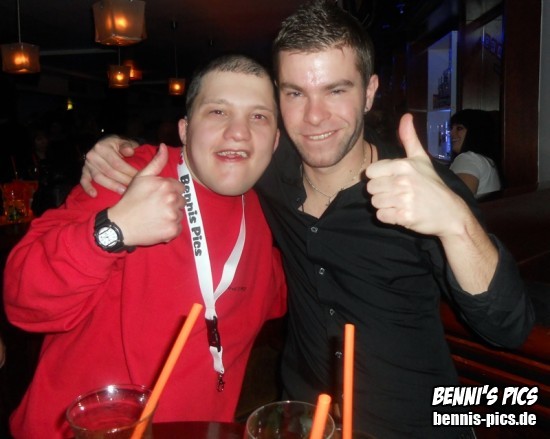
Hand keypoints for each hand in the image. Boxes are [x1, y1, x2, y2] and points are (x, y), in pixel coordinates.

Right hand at [81, 136, 139, 196]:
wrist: (104, 143)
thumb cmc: (116, 145)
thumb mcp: (122, 141)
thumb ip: (127, 145)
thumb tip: (130, 151)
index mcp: (103, 147)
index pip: (117, 163)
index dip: (128, 171)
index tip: (138, 177)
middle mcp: (93, 155)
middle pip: (109, 171)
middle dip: (123, 180)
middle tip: (133, 187)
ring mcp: (87, 164)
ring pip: (99, 178)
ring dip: (111, 186)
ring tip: (122, 192)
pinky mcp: (84, 171)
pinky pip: (84, 180)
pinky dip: (88, 188)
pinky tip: (94, 195)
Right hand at [108, 144, 184, 246]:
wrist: (121, 224)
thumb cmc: (130, 200)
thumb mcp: (141, 177)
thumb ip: (156, 162)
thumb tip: (163, 146)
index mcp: (166, 185)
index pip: (180, 188)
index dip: (169, 192)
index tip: (158, 197)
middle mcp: (172, 199)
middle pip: (181, 201)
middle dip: (172, 203)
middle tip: (155, 207)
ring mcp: (173, 215)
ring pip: (180, 214)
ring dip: (171, 216)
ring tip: (156, 217)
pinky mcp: (173, 229)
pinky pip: (178, 228)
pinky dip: (170, 228)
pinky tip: (158, 226)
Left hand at [366, 113, 469, 236]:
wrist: (449, 213)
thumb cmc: (432, 185)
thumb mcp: (421, 159)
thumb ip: (409, 138)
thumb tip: (406, 116)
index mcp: (403, 165)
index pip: (370, 172)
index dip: (378, 177)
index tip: (391, 180)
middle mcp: (402, 181)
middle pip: (370, 188)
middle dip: (381, 192)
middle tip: (397, 193)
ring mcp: (403, 199)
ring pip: (374, 202)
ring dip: (384, 205)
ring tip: (400, 202)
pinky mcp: (404, 216)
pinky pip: (381, 216)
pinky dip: (388, 216)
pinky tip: (401, 212)